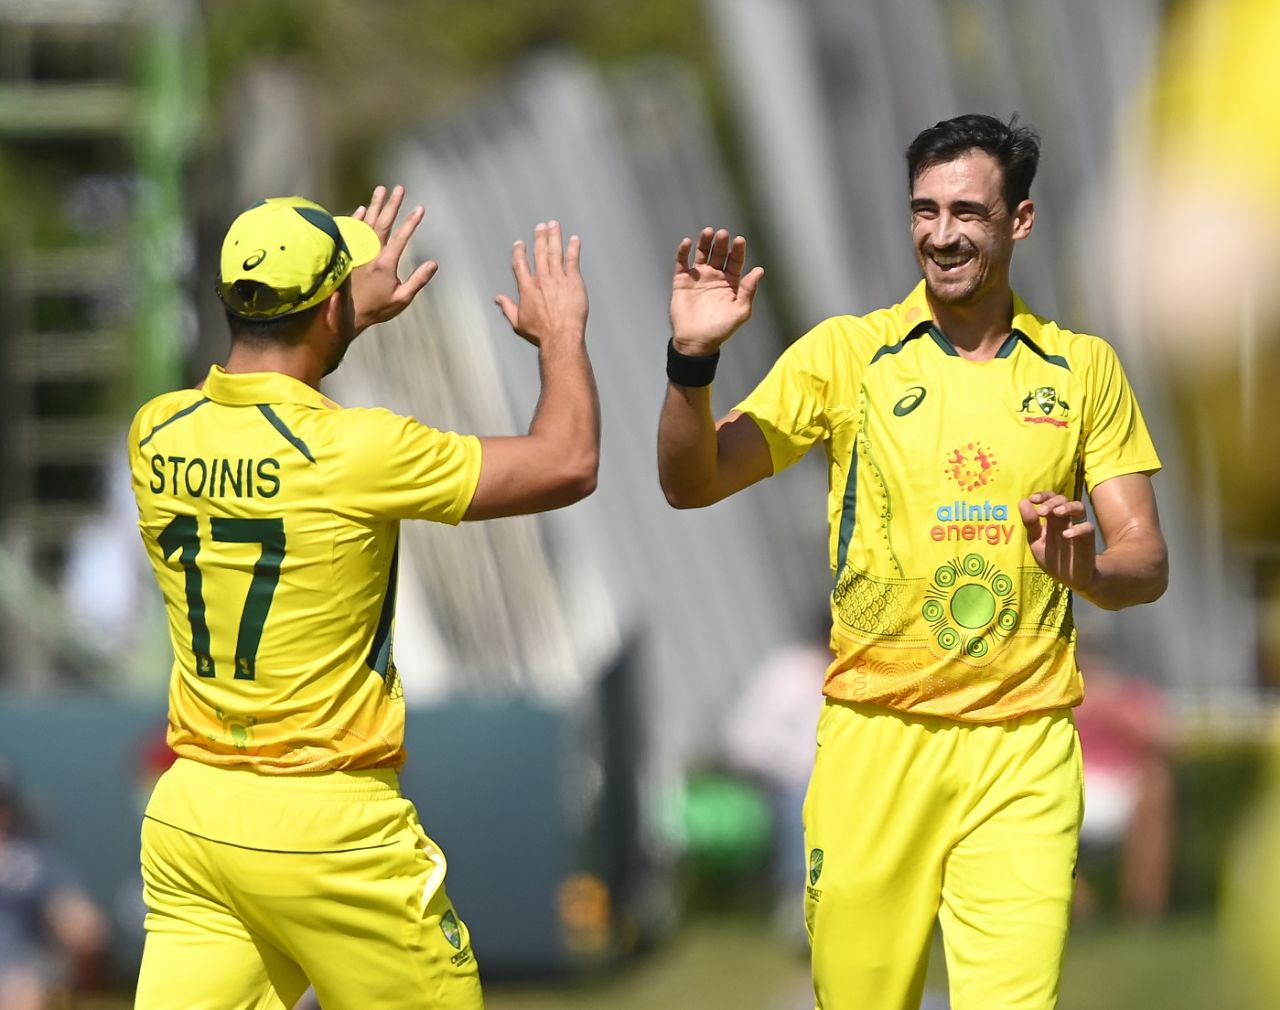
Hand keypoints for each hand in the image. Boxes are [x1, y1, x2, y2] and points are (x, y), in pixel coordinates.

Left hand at [349, 184, 438, 332]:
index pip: (401, 237)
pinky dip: (356, 219)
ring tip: (381, 189)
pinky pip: (352, 232)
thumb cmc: (378, 308)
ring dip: (374, 205)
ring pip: (367, 223)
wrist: (348, 315)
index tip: (420, 208)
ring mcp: (358, 253)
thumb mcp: (403, 299)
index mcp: (385, 263)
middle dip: (392, 204)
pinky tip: (361, 208)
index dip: (411, 222)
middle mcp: (371, 254)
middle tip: (399, 188)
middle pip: (382, 223)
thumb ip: (418, 280)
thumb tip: (433, 264)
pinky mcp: (348, 255)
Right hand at [495, 221, 586, 346]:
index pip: (520, 264)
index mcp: (527, 288)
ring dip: (554, 236)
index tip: (520, 244)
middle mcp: (541, 279)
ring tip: (554, 225)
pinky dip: (573, 248)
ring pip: (555, 252)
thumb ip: (507, 307)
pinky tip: (574, 239)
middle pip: (539, 252)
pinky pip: (573, 260)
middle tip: (541, 226)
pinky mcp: (573, 281)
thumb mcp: (518, 322)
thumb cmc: (541, 332)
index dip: (519, 252)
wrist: (560, 336)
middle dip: (540, 237)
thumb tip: (498, 299)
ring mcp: (558, 279)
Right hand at [670, 227, 763, 355]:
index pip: (735, 261)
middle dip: (721, 243)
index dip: (738, 250)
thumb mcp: (740, 311)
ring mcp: (698, 277)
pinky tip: (687, 242)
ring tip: (708, 232)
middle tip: (723, 234)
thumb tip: (759, 271)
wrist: (695, 341)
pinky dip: (683, 252)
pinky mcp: (682, 281)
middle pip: (719, 254)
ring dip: (705, 242)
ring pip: (702, 254)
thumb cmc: (720, 330)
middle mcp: (715, 277)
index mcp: (731, 283)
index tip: (739, 240)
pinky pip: (682, 262)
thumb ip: (748, 290)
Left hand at [1019, 491, 1096, 593]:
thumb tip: (1022, 501)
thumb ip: (1030, 524)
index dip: (1043, 495)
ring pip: (1078, 507)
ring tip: (1057, 513)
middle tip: (1042, 512)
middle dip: (1051, 502)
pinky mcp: (1088, 539)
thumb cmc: (1053, 558)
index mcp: (1051, 519)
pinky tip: (1066, 534)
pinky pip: (1087, 527)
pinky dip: (1077, 528)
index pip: (1049, 499)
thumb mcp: (1036, 542)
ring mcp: (1077, 528)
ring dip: (1067, 507)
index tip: (1032, 499)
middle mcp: (1065, 520)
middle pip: (1062, 500)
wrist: (1070, 578)